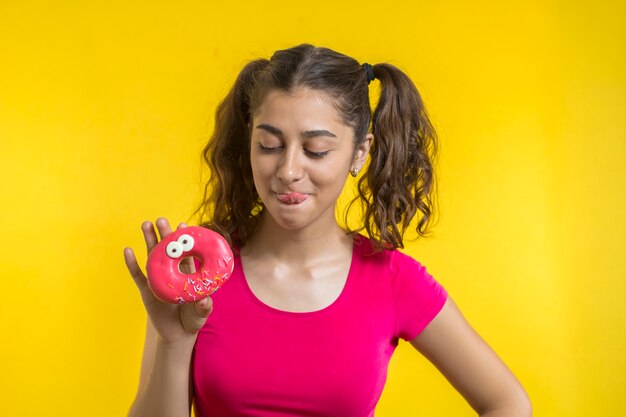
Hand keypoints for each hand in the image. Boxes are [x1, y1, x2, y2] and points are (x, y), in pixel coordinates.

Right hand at [124, 217, 212, 344]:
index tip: (183, 225)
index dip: (184, 239)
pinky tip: (127, 250)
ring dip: (149, 240)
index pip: (186, 253)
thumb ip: (204, 307)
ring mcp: (158, 279)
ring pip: (152, 256)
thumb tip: (205, 300)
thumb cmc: (192, 319)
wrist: (177, 334)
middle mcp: (172, 272)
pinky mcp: (146, 290)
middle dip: (164, 234)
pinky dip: (132, 263)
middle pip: (168, 249)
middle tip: (161, 219)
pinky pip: (138, 275)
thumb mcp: (201, 313)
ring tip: (146, 224)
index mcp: (187, 273)